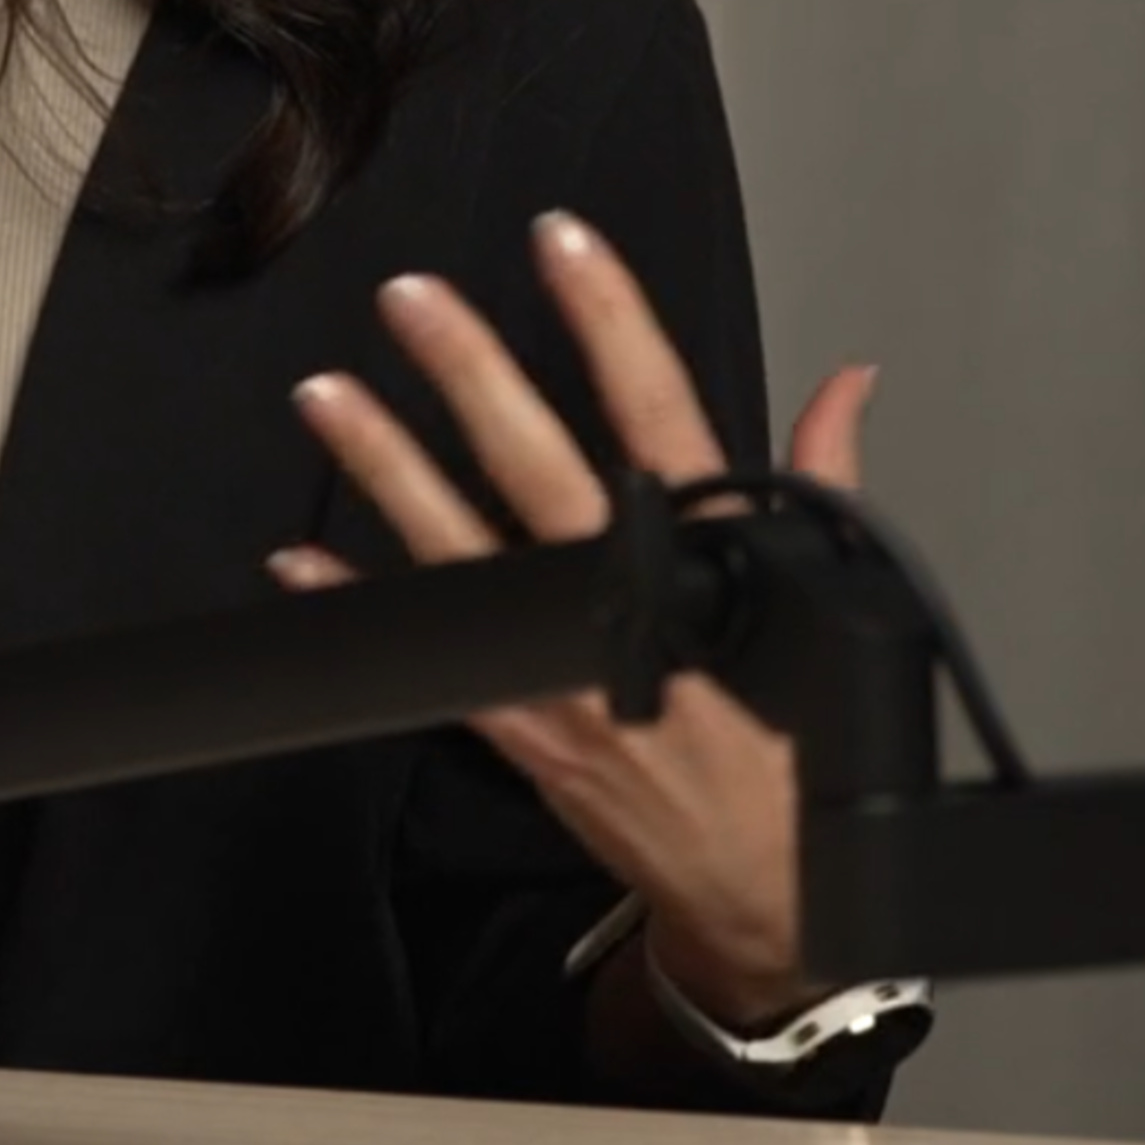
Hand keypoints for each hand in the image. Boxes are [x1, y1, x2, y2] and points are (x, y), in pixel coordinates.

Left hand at [273, 210, 875, 1029]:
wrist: (780, 902)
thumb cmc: (803, 751)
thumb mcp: (832, 609)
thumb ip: (822, 482)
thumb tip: (845, 380)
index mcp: (717, 572)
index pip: (663, 419)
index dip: (612, 323)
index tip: (563, 242)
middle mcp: (634, 617)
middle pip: (542, 475)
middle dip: (474, 379)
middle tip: (413, 301)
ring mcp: (569, 677)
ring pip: (462, 556)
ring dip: (386, 470)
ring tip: (327, 395)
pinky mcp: (525, 733)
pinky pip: (428, 661)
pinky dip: (358, 608)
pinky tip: (298, 558)